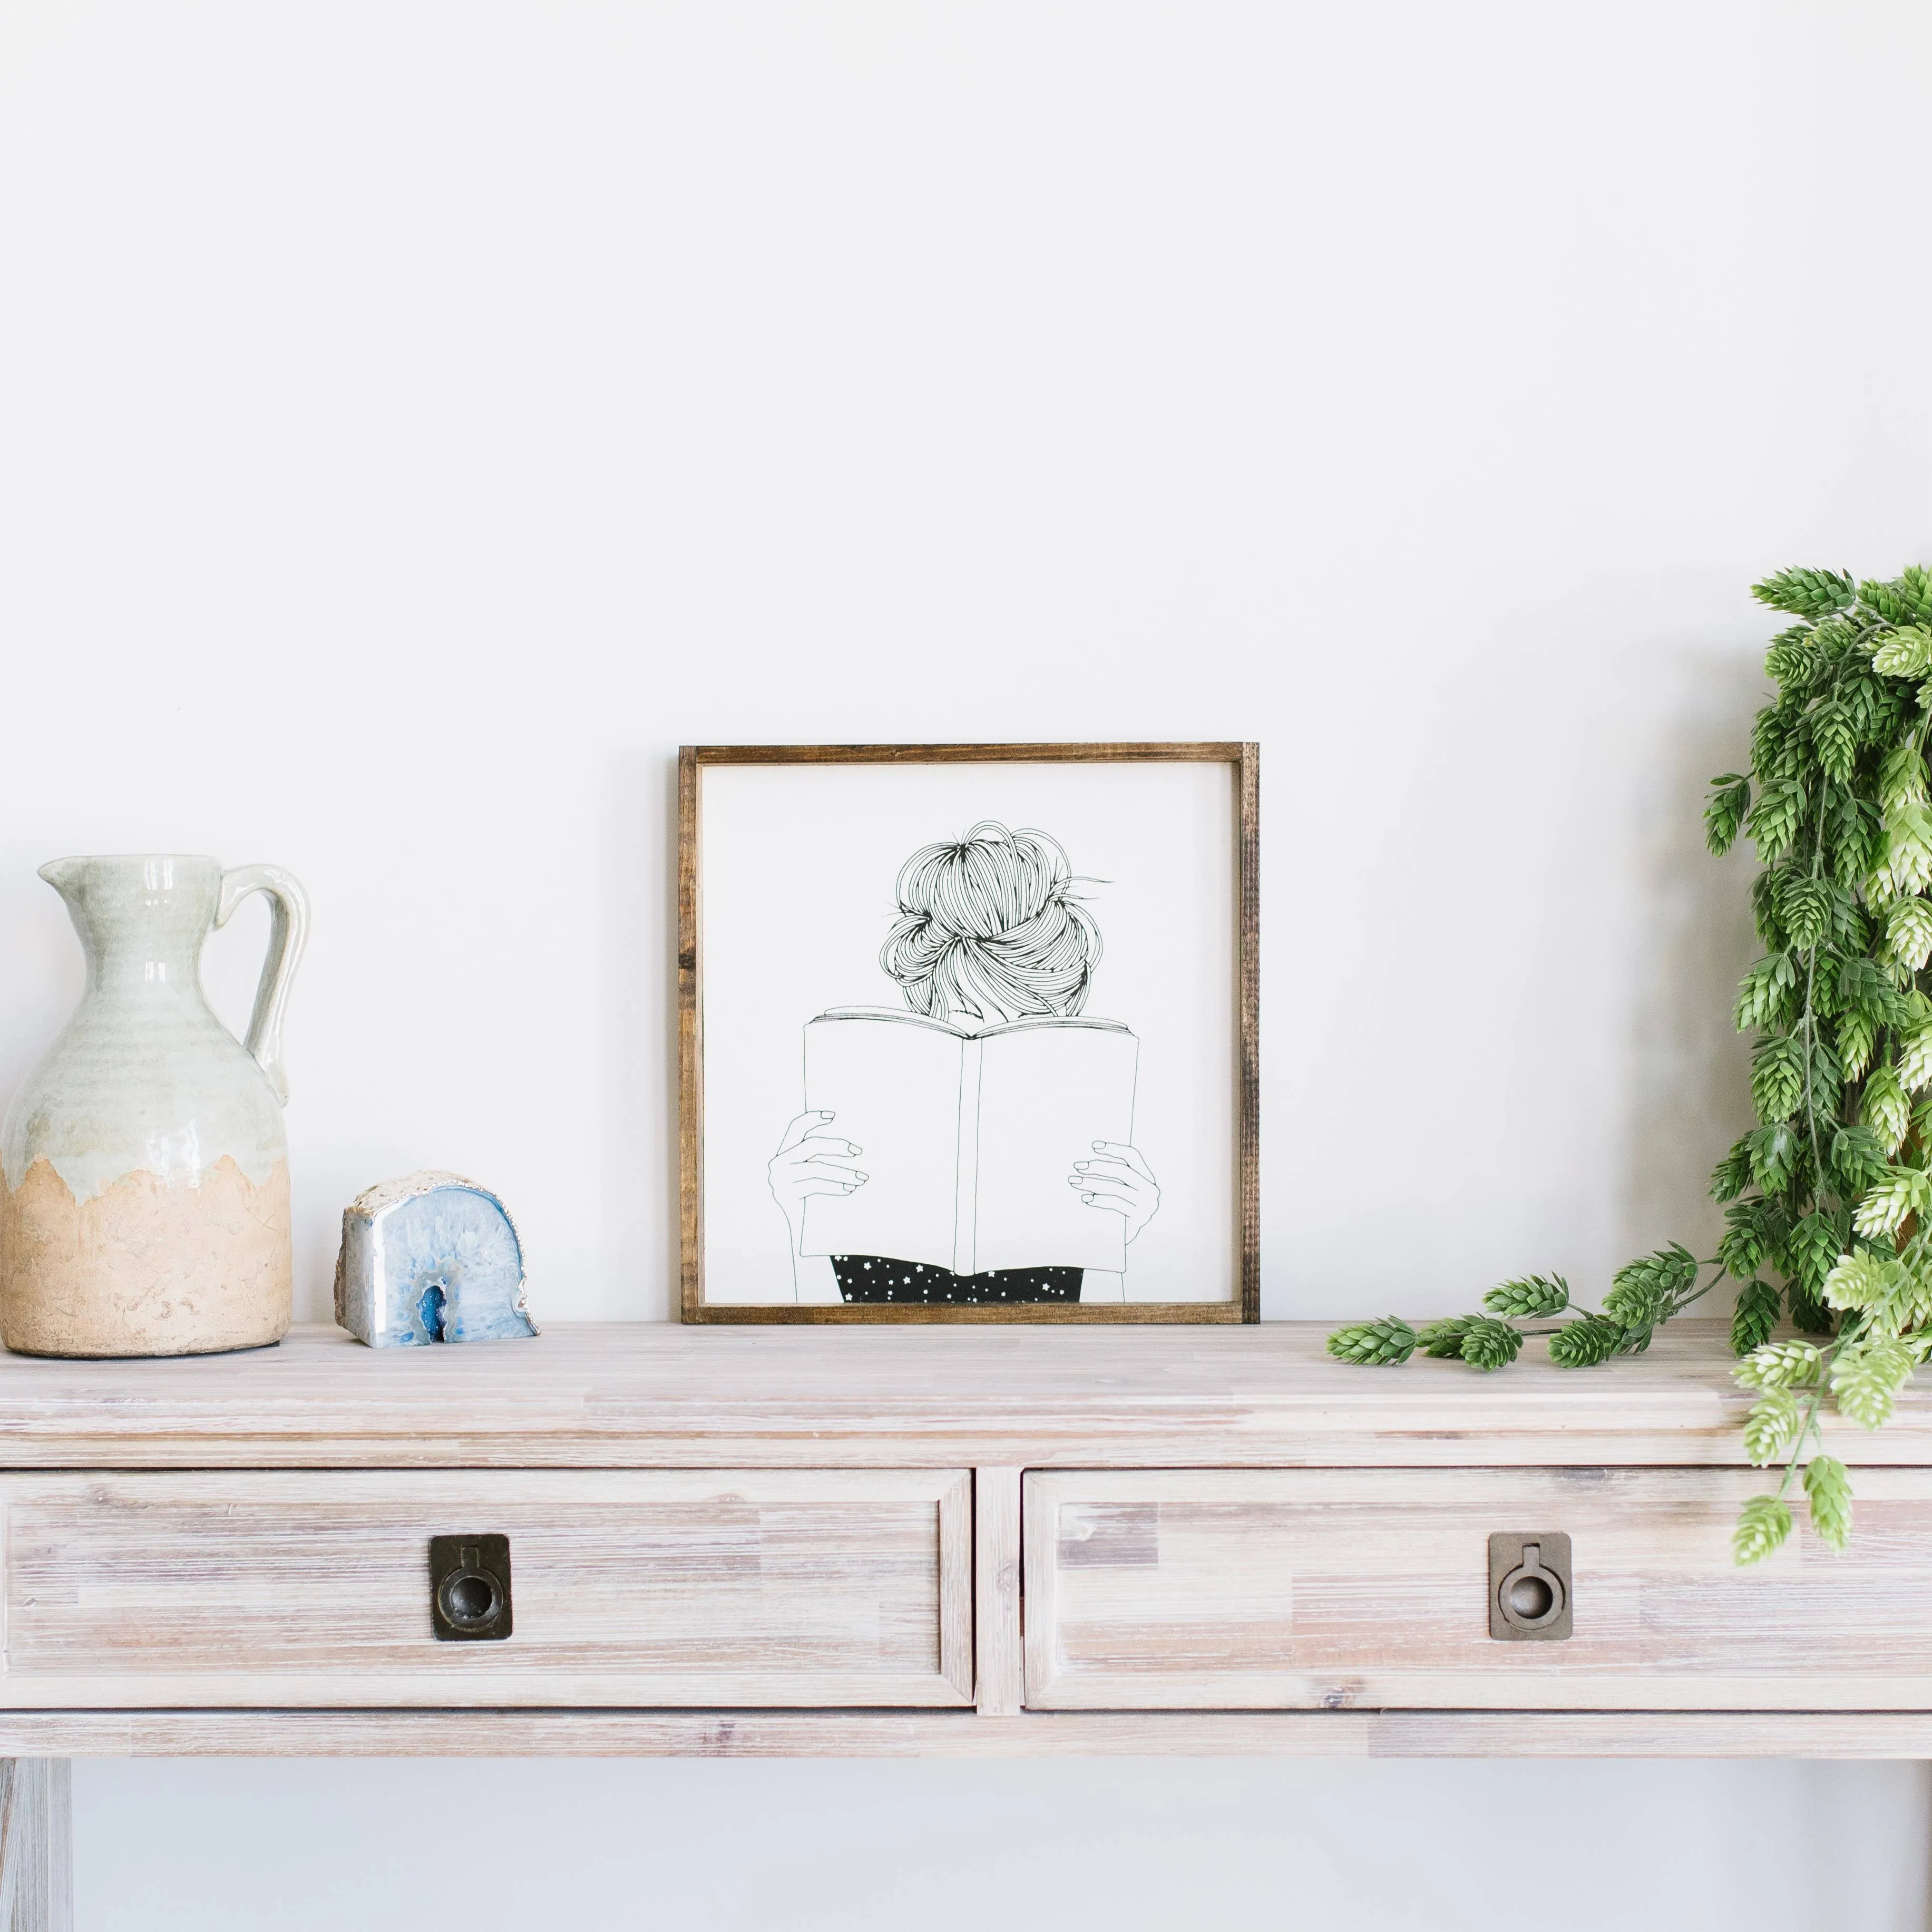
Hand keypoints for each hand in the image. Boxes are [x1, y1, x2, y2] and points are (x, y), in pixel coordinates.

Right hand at [769, 1111, 866, 1250]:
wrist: (803, 1238)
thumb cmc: (813, 1202)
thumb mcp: (812, 1175)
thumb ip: (818, 1158)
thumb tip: (848, 1143)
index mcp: (783, 1154)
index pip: (795, 1128)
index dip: (812, 1118)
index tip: (833, 1115)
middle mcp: (777, 1165)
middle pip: (811, 1145)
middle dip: (836, 1146)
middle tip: (858, 1151)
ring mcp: (779, 1181)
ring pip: (816, 1167)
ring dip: (842, 1172)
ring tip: (861, 1178)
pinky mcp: (786, 1196)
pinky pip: (815, 1185)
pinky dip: (835, 1186)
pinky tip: (849, 1189)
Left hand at [1067, 1140, 1160, 1244]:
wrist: (1120, 1243)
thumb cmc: (1117, 1213)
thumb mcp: (1119, 1191)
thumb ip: (1114, 1177)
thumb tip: (1089, 1160)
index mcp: (1147, 1179)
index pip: (1132, 1156)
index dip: (1113, 1149)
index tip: (1093, 1146)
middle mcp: (1151, 1191)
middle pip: (1123, 1171)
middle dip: (1098, 1167)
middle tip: (1078, 1167)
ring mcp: (1146, 1206)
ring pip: (1116, 1187)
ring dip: (1092, 1183)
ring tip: (1075, 1181)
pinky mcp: (1138, 1219)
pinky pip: (1115, 1204)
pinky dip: (1099, 1200)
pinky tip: (1086, 1198)